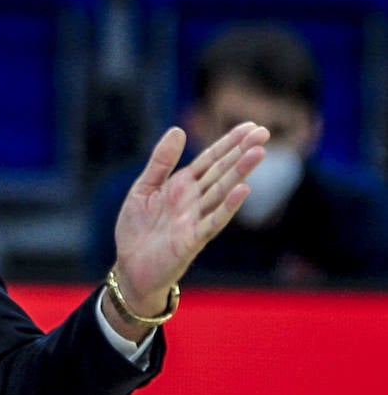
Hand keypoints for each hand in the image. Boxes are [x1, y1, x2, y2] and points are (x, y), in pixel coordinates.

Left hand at [109, 121, 268, 324]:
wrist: (130, 269)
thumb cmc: (137, 231)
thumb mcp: (143, 189)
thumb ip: (160, 162)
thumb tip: (177, 130)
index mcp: (182, 186)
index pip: (211, 160)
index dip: (229, 143)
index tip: (251, 126)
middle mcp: (194, 200)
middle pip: (221, 171)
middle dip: (241, 152)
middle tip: (264, 132)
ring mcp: (195, 219)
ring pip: (222, 191)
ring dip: (240, 172)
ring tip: (258, 152)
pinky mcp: (192, 240)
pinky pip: (213, 221)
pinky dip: (228, 206)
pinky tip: (243, 189)